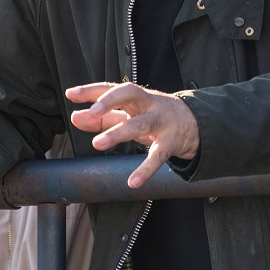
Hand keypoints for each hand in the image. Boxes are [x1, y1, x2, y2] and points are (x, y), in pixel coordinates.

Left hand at [66, 82, 199, 188]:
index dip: (91, 90)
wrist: (197, 124)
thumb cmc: (155, 116)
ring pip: (140, 124)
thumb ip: (102, 117)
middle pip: (130, 94)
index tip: (71, 94)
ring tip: (97, 143)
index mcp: (136, 97)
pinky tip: (133, 182)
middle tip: (92, 111)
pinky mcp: (172, 142)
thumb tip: (75, 117)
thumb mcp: (130, 114)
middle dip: (110, 100)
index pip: (111, 87)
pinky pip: (158, 156)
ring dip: (118, 133)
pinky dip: (146, 169)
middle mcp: (148, 104)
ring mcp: (161, 122)